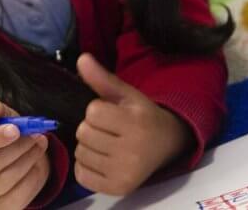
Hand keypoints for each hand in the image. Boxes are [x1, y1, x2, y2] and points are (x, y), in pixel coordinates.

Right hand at [0, 96, 50, 209]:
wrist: (16, 157)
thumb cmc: (1, 132)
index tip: (15, 128)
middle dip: (17, 147)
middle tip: (34, 133)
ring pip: (8, 178)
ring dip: (29, 157)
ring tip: (39, 141)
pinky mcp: (2, 207)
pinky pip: (21, 192)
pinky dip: (33, 173)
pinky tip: (36, 159)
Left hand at [73, 54, 191, 195]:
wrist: (167, 145)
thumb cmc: (143, 116)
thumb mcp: (127, 94)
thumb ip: (102, 78)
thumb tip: (81, 58)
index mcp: (136, 123)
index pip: (92, 112)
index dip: (98, 110)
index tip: (112, 113)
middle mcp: (132, 151)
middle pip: (84, 133)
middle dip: (92, 128)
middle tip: (110, 130)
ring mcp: (124, 173)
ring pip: (80, 153)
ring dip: (88, 146)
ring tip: (107, 144)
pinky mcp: (117, 189)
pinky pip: (81, 175)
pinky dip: (86, 166)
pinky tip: (103, 160)